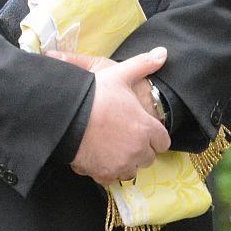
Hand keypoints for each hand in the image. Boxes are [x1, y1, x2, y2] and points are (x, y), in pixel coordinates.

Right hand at [68, 48, 169, 184]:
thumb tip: (163, 53)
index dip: (154, 135)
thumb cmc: (96, 94)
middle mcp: (138, 150)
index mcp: (147, 128)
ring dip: (125, 161)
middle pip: (148, 157)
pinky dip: (107, 170)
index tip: (143, 129)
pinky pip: (112, 178)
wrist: (67, 116)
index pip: (163, 141)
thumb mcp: (120, 74)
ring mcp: (121, 164)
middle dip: (140, 148)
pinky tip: (98, 156)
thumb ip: (143, 65)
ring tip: (112, 147)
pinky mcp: (104, 174)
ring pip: (131, 170)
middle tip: (124, 136)